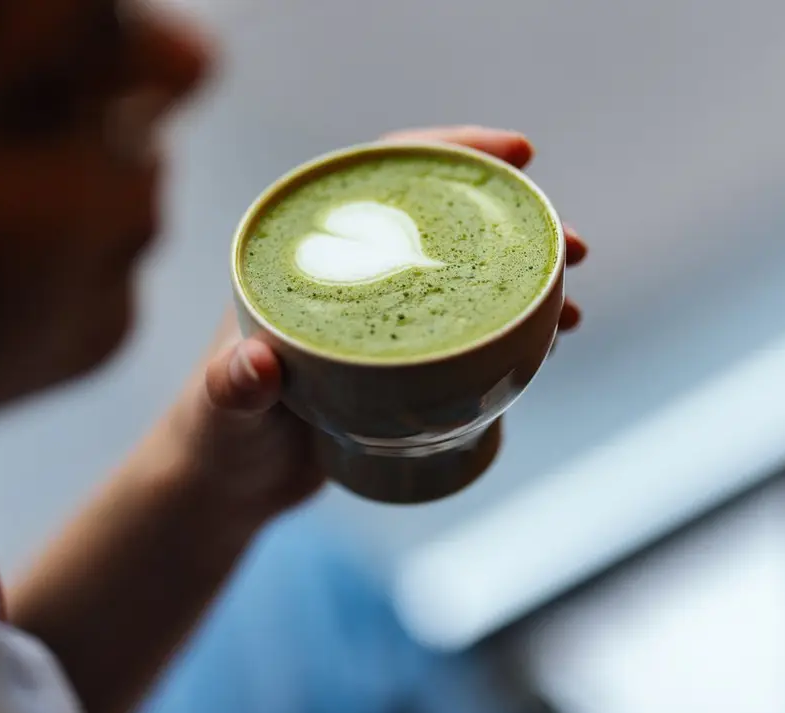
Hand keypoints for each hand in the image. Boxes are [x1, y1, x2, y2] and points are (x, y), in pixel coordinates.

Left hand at [181, 126, 588, 526]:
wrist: (225, 488)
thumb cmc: (212, 439)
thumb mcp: (222, 413)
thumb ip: (232, 390)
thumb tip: (255, 367)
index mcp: (302, 255)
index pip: (381, 176)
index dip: (450, 151)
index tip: (516, 153)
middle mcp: (345, 273)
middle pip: (437, 223)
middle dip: (511, 222)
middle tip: (572, 247)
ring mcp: (375, 317)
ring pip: (459, 276)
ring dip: (520, 281)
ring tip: (572, 308)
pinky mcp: (395, 364)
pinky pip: (460, 330)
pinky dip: (506, 331)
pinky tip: (547, 344)